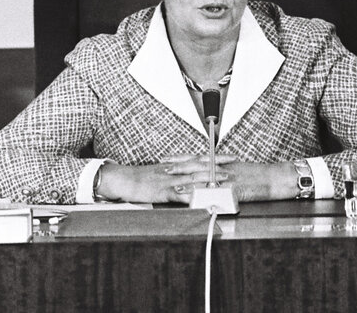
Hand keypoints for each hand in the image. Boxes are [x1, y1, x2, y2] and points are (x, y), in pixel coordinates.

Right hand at [97, 154, 236, 203]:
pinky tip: (201, 199)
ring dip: (210, 180)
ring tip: (223, 183)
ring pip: (193, 178)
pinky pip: (179, 195)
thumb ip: (176, 172)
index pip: (200, 158)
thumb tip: (190, 173)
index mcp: (175, 165)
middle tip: (234, 169)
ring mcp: (169, 181)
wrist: (122, 179)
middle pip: (200, 166)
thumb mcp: (161, 171)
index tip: (231, 157)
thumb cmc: (141, 177)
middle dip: (218, 168)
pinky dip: (191, 197)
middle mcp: (175, 170)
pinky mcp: (162, 193)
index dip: (216, 157)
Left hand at [167, 161, 298, 201]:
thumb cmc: (258, 175)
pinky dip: (207, 196)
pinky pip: (218, 193)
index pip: (197, 158)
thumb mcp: (237, 170)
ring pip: (205, 178)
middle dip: (179, 167)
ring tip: (174, 184)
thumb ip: (221, 172)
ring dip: (189, 181)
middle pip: (197, 166)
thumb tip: (207, 176)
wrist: (275, 177)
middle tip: (163, 168)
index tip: (167, 159)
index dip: (180, 158)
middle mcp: (222, 168)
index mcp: (221, 163)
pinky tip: (198, 200)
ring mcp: (228, 178)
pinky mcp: (235, 189)